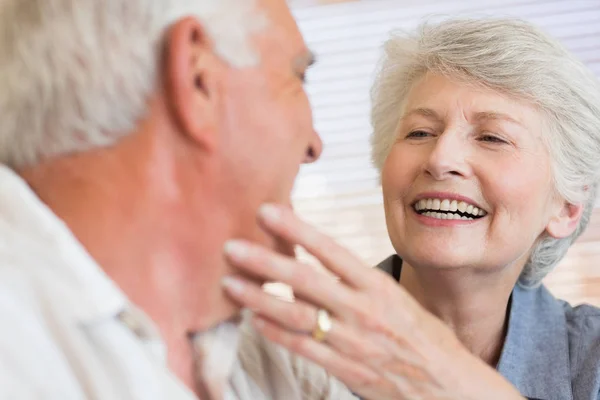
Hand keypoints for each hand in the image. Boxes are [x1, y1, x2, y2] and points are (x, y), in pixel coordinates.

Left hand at [222, 204, 522, 399]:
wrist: (449, 385)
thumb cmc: (422, 336)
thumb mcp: (396, 299)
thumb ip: (356, 282)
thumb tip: (316, 262)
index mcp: (378, 286)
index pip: (330, 250)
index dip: (296, 228)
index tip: (268, 211)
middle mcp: (363, 309)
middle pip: (304, 279)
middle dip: (264, 261)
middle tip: (232, 247)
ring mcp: (353, 341)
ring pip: (296, 314)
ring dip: (259, 298)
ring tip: (230, 283)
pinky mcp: (347, 370)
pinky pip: (304, 348)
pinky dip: (276, 333)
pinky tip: (254, 320)